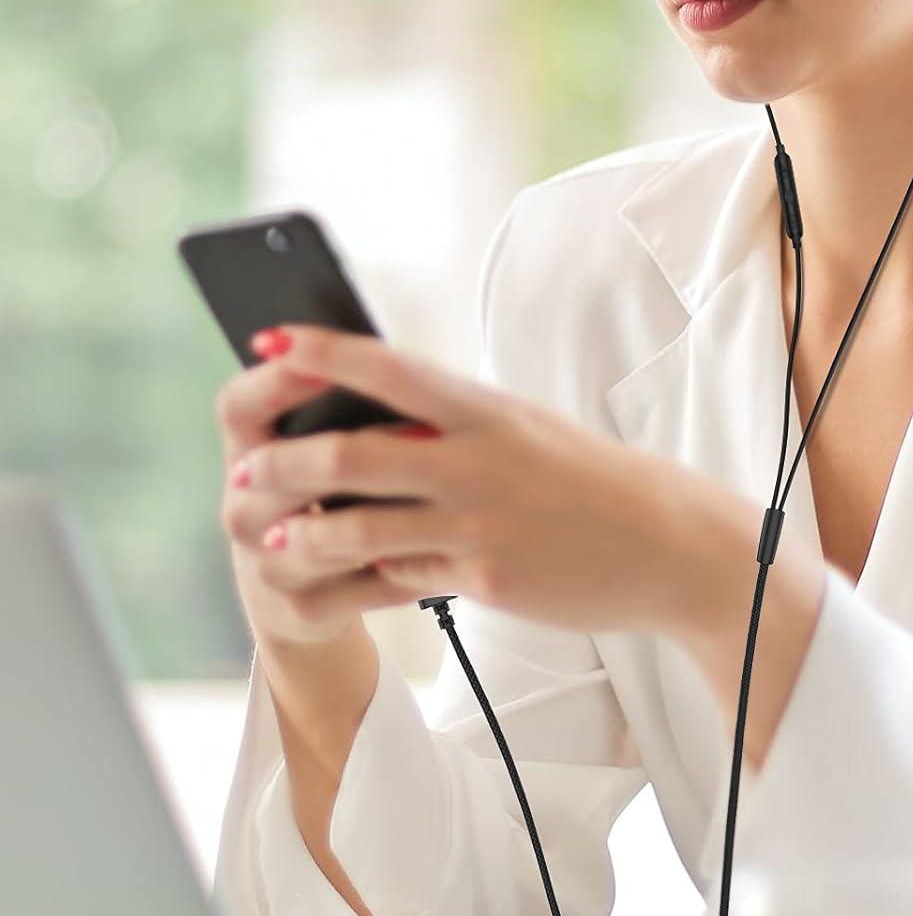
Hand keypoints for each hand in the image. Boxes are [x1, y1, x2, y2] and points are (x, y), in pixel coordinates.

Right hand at [215, 351, 417, 646]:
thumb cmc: (335, 490)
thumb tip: (391, 359)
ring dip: (376, 519)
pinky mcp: (300, 610)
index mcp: (249, 448)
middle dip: (340, 455)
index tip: (331, 362)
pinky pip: (355, 588)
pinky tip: (441, 556)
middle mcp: (243, 504)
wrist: (316, 587)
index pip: (238, 404)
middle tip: (415, 438)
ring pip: (314, 537)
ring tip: (433, 499)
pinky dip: (401, 572)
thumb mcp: (327, 441)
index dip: (277, 380)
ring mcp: (265, 562)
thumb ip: (346, 405)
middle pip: (274, 472)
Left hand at [223, 323, 730, 643]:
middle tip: (244, 467)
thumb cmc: (590, 478)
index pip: (389, 368)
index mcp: (487, 408)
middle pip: (353, 452)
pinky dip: (360, 574)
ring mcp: (479, 520)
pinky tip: (334, 574)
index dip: (322, 351)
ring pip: (360, 524)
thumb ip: (456, 427)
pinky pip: (400, 575)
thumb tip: (380, 425)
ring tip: (271, 533)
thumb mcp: (526, 429)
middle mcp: (477, 458)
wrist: (666, 541)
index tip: (268, 339)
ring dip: (303, 529)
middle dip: (285, 460)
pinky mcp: (485, 576)